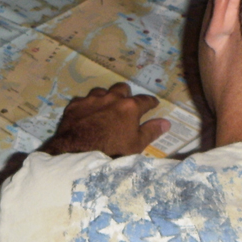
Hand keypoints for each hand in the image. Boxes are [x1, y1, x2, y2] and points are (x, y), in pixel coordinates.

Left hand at [44, 83, 169, 155]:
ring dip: (105, 98)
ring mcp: (91, 99)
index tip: (153, 104)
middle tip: (126, 104)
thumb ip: (151, 131)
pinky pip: (83, 100)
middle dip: (125, 94)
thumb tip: (166, 122)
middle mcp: (111, 98)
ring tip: (105, 108)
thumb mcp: (136, 145)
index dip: (150, 102)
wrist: (78, 153)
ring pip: (101, 91)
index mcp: (129, 107)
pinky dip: (87, 106)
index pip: (145, 100)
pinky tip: (86, 115)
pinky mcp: (75, 105)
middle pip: (121, 88)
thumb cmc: (112, 151)